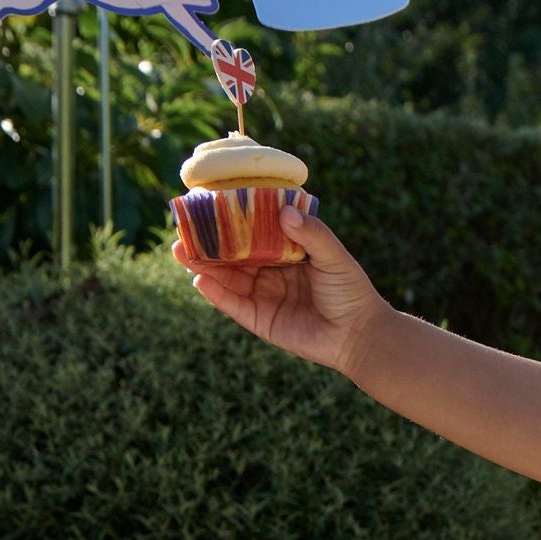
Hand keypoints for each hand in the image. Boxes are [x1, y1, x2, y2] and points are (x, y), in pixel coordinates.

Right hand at [183, 210, 387, 376]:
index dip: (230, 220)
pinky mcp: (261, 321)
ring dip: (204, 266)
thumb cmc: (351, 291)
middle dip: (207, 242)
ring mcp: (263, 297)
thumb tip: (285, 211)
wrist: (359, 335)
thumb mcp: (334, 256)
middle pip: (231, 255)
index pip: (251, 232)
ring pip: (227, 278)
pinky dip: (217, 294)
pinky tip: (200, 280)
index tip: (206, 204)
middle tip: (182, 226)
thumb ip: (312, 234)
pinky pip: (234, 305)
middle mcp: (269, 272)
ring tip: (181, 250)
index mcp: (284, 252)